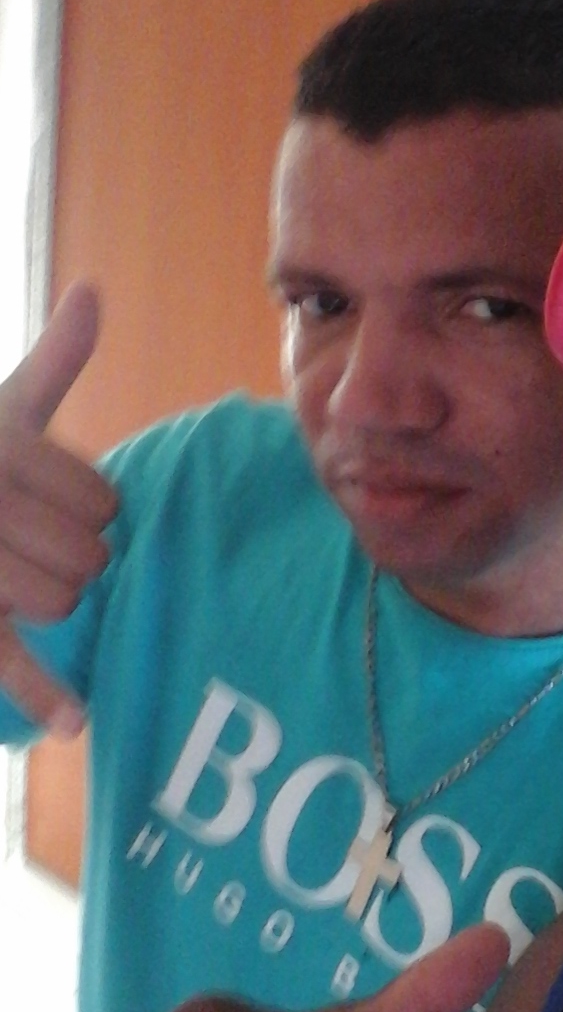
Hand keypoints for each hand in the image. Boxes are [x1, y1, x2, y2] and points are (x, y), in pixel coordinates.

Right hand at [0, 281, 115, 730]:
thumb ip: (52, 362)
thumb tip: (92, 292)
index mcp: (0, 450)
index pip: (103, 501)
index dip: (93, 509)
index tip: (61, 503)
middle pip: (89, 556)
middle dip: (74, 558)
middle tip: (28, 542)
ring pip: (58, 601)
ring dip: (46, 598)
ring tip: (10, 574)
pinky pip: (5, 656)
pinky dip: (42, 692)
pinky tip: (77, 719)